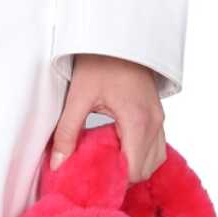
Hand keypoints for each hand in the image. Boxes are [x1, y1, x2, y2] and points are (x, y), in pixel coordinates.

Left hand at [50, 54, 166, 182]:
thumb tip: (58, 165)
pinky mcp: (157, 115)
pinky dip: (139, 153)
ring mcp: (160, 119)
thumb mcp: (78, 97)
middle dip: (122, 175)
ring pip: (154, 160)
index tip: (93, 179)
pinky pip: (155, 146)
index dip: (114, 179)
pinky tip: (117, 146)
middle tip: (96, 170)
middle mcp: (155, 123)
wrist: (117, 37)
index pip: (134, 169)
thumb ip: (67, 133)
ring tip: (106, 158)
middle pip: (145, 169)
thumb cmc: (100, 62)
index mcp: (138, 120)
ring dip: (132, 165)